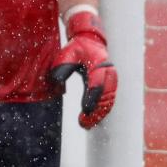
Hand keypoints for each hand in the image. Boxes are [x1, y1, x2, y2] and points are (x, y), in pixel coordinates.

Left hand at [48, 11, 117, 128]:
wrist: (91, 41)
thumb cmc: (78, 48)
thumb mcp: (68, 52)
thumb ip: (63, 65)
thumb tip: (56, 80)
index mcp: (99, 64)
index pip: (97, 84)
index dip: (91, 98)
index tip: (84, 110)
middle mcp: (108, 73)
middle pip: (106, 96)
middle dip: (96, 112)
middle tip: (84, 123)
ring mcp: (111, 80)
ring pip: (108, 101)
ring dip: (99, 114)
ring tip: (86, 124)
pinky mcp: (109, 86)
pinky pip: (107, 101)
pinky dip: (101, 111)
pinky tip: (91, 120)